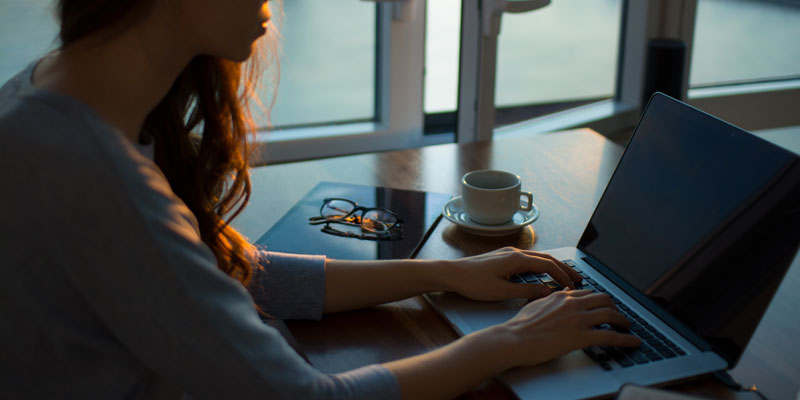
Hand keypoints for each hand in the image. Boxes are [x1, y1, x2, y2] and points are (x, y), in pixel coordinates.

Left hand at [446, 247, 582, 301]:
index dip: (563, 276)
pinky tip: (542, 274)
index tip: (573, 286)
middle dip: (564, 268)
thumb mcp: (502, 291)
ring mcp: (508, 253)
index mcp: (517, 259)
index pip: (548, 265)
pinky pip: (528, 259)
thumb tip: (547, 292)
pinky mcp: (502, 257)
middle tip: (578, 278)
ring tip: (564, 276)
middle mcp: (515, 252)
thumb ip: (526, 292)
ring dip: (553, 266)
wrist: (452, 273)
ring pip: (538, 258)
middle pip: (546, 258)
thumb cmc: (473, 282)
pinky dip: (541, 266)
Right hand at [498, 289, 640, 367]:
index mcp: (562, 296)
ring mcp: (579, 319)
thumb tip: (561, 294)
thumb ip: (551, 299)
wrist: (514, 339)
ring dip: (623, 321)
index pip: (588, 293)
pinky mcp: (581, 336)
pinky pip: (611, 336)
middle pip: (604, 299)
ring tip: (627, 327)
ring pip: (611, 314)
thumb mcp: (535, 305)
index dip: (599, 299)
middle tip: (618, 315)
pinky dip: (626, 339)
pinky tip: (633, 342)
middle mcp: (573, 304)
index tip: (604, 305)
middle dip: (614, 306)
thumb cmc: (520, 326)